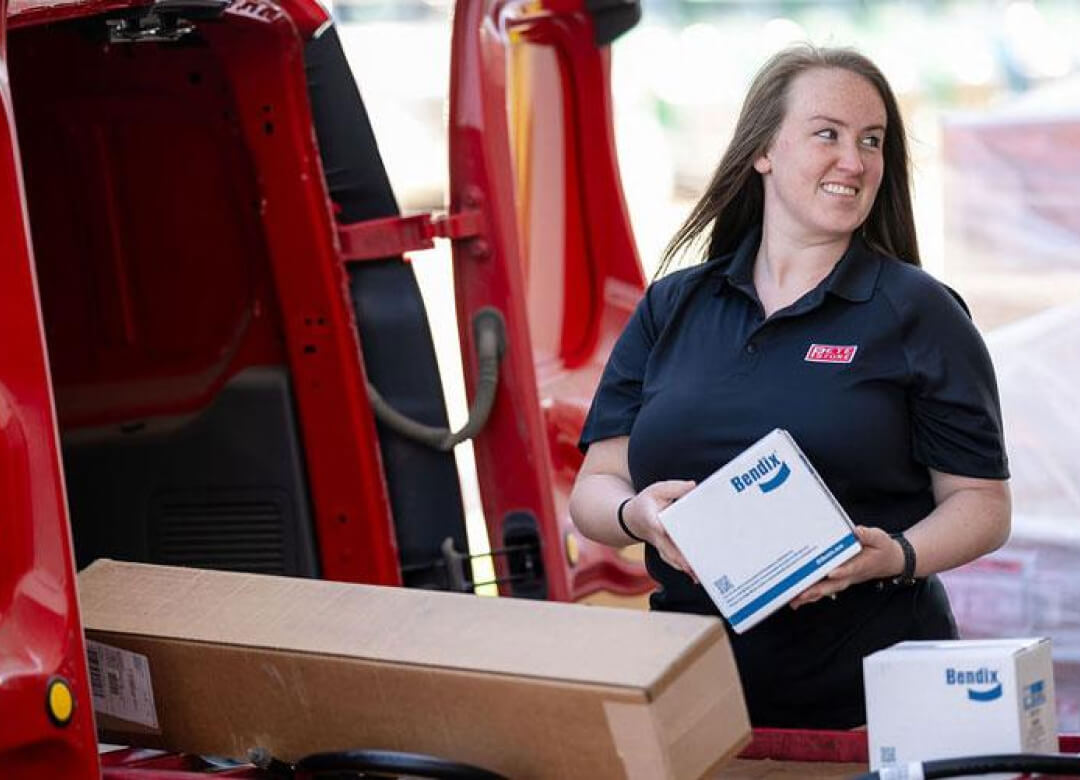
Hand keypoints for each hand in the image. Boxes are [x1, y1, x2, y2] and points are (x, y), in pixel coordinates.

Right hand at [622, 480, 696, 580]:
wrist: (632, 519)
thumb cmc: (647, 503)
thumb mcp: (657, 490)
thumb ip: (674, 488)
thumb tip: (693, 486)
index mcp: (652, 519)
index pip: (659, 527)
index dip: (667, 532)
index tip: (675, 536)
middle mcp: (656, 536)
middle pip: (667, 549)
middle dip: (680, 558)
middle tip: (694, 566)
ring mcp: (660, 546)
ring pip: (671, 559)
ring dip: (683, 567)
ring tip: (698, 575)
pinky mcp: (666, 551)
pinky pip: (674, 561)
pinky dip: (684, 568)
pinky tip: (697, 576)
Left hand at [789, 525, 904, 608]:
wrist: (890, 561)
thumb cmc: (882, 549)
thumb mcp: (879, 538)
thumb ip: (867, 535)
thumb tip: (856, 531)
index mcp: (862, 564)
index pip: (851, 568)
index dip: (841, 571)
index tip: (831, 572)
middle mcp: (851, 575)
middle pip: (833, 584)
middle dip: (818, 589)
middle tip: (803, 593)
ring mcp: (845, 579)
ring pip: (827, 589)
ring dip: (811, 595)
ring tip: (795, 600)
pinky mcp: (840, 580)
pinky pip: (825, 589)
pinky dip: (812, 595)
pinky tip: (799, 599)